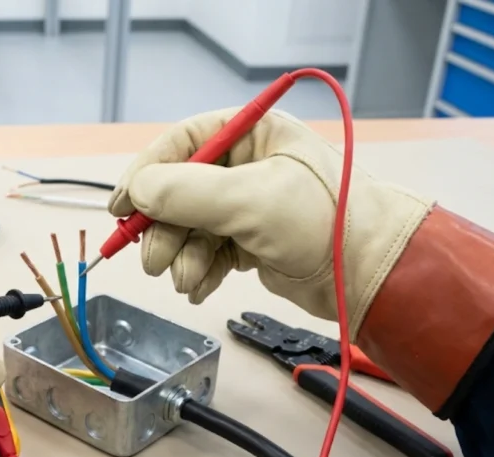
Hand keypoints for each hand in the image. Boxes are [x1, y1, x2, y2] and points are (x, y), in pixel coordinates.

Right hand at [109, 108, 432, 335]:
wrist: (371, 273)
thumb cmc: (326, 221)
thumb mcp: (250, 199)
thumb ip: (186, 192)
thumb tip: (137, 190)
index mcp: (252, 134)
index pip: (182, 143)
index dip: (146, 173)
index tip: (122, 204)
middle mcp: (246, 165)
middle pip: (178, 191)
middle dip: (163, 227)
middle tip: (155, 257)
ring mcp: (248, 205)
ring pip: (189, 226)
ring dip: (180, 255)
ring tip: (187, 277)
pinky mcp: (251, 241)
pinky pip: (206, 251)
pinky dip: (198, 270)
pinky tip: (199, 284)